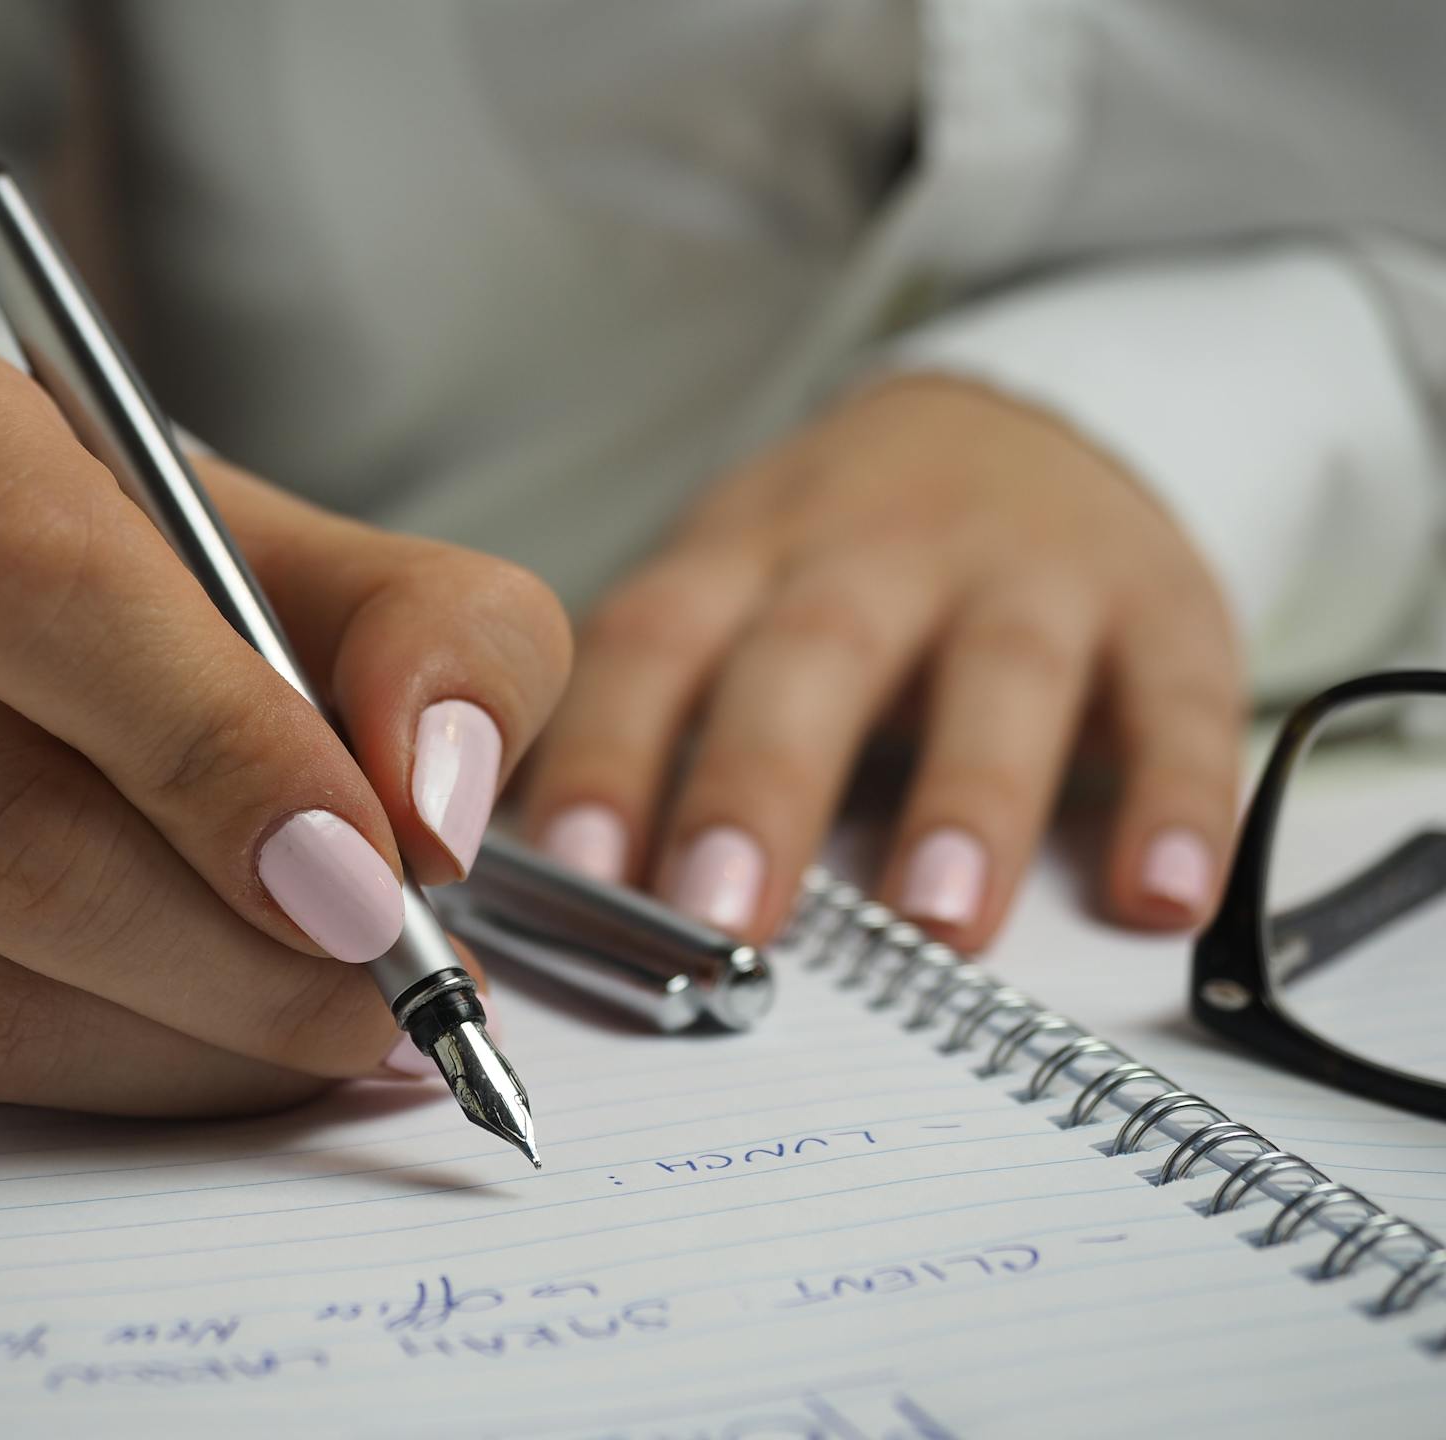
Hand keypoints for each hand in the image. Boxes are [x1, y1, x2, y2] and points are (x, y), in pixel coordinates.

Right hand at [0, 325, 569, 1114]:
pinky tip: (225, 1036)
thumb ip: (445, 639)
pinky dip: (123, 1078)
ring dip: (197, 1038)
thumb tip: (433, 806)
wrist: (21, 637)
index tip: (370, 872)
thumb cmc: (184, 584)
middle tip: (392, 983)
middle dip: (235, 944)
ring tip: (341, 1019)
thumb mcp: (349, 561)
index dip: (215, 748)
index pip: (33, 588)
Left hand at [522, 375, 1242, 950]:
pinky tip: (1161, 895)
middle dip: (762, 784)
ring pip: (998, 673)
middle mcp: (878, 550)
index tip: (571, 872)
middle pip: (812, 654)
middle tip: (723, 914)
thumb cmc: (840, 558)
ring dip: (969, 797)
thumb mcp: (731, 592)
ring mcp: (1027, 571)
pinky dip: (1179, 797)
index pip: (654, 644)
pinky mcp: (1161, 604)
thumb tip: (545, 888)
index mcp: (746, 556)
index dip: (607, 751)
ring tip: (938, 922)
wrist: (1023, 423)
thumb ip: (654, 719)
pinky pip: (1179, 699)